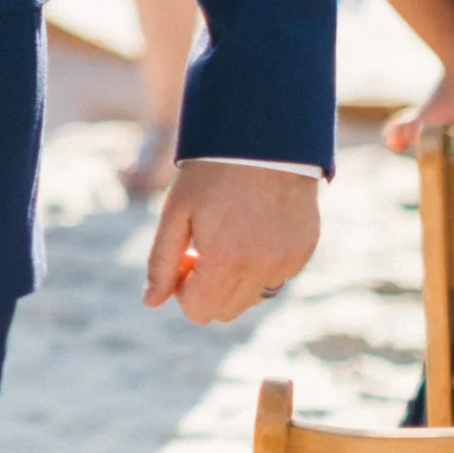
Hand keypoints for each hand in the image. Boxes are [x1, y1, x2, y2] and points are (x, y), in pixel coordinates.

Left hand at [141, 159, 318, 322]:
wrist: (264, 141)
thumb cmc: (211, 173)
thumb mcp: (176, 212)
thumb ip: (161, 261)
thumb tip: (150, 302)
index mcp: (226, 258)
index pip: (199, 311)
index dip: (182, 289)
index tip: (183, 256)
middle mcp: (262, 268)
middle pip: (224, 311)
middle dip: (204, 287)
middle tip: (200, 246)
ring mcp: (287, 263)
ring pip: (250, 299)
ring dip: (231, 280)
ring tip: (225, 237)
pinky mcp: (303, 254)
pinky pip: (274, 279)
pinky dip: (257, 267)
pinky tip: (250, 231)